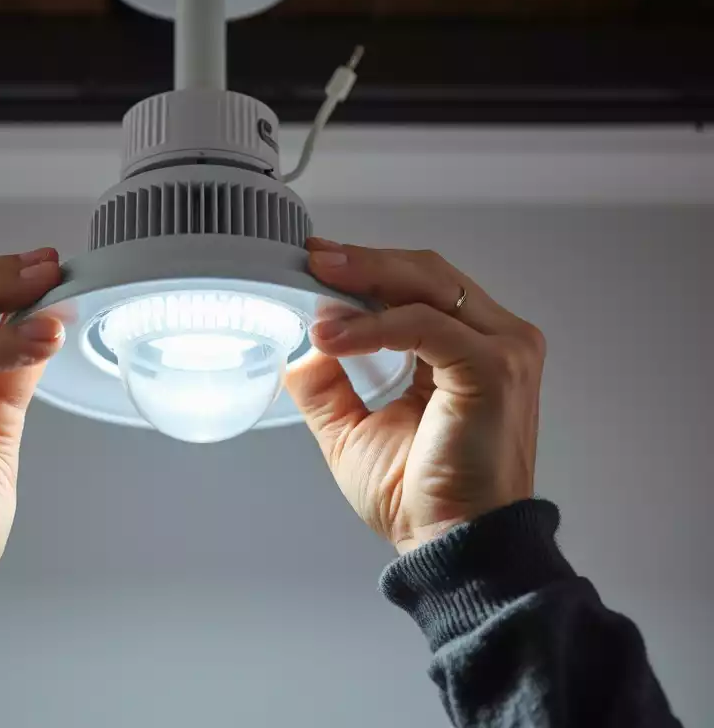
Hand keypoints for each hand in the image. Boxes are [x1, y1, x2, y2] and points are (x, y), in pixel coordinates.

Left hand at [286, 239, 545, 553]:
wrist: (451, 546)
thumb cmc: (419, 496)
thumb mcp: (352, 428)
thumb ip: (328, 383)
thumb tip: (300, 345)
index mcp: (469, 348)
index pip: (418, 287)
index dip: (367, 269)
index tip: (317, 261)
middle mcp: (496, 340)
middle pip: (425, 273)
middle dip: (363, 262)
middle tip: (313, 258)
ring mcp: (503, 351)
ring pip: (427, 287)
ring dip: (365, 282)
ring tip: (315, 289)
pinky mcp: (494, 369)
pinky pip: (424, 327)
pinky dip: (373, 327)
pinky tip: (333, 338)